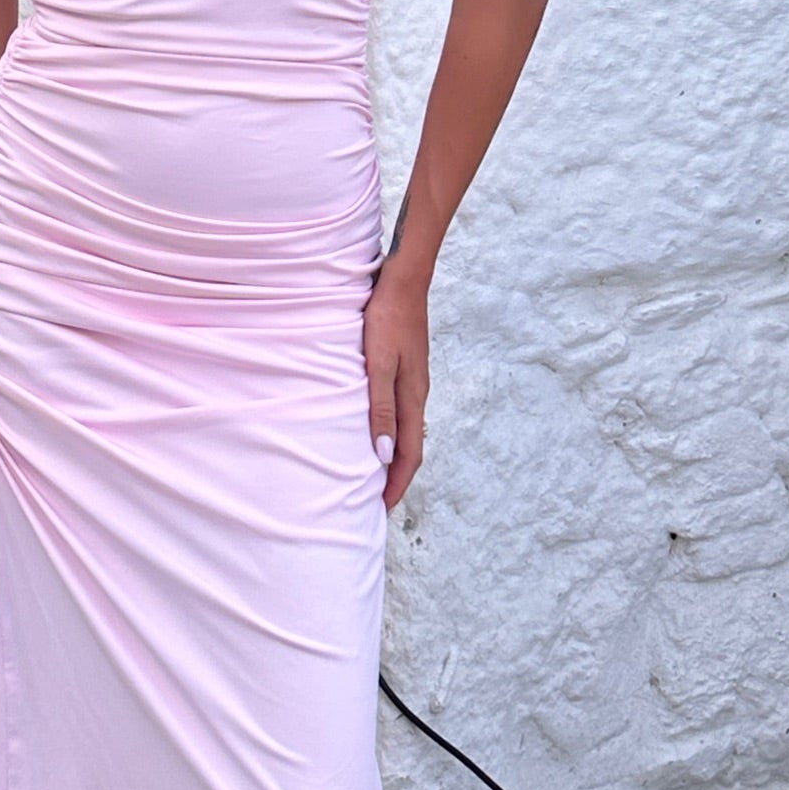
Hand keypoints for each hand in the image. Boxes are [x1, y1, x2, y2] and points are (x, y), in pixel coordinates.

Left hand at [364, 260, 428, 510]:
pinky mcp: (405, 369)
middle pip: (411, 447)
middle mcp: (417, 394)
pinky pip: (399, 411)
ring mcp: (413, 382)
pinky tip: (373, 429)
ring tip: (372, 473)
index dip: (397, 484)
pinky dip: (389, 431)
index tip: (381, 508)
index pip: (409, 454)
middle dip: (396, 477)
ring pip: (405, 430)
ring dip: (392, 455)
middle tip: (374, 501)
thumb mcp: (378, 365)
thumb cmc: (387, 319)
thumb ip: (380, 408)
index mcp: (413, 398)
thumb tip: (384, 455)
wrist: (402, 281)